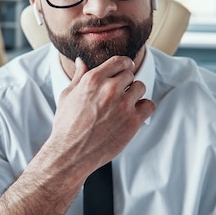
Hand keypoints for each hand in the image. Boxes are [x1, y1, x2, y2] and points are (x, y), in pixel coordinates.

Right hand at [47, 56, 155, 176]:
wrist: (71, 153)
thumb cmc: (66, 125)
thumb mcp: (68, 96)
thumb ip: (78, 76)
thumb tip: (81, 62)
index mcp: (93, 79)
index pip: (119, 61)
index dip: (123, 65)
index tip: (124, 71)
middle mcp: (109, 89)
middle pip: (130, 74)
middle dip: (125, 83)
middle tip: (117, 95)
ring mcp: (123, 105)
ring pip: (140, 87)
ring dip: (134, 94)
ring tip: (123, 105)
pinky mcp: (133, 121)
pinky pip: (149, 105)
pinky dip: (144, 108)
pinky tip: (133, 114)